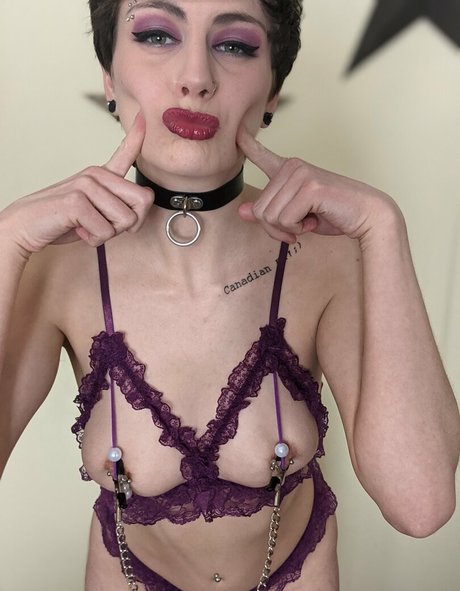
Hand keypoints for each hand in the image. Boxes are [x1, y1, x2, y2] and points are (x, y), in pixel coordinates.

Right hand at [0, 113, 153, 253]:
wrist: (25, 224)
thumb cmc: (63, 219)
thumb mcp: (94, 210)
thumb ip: (116, 206)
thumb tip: (141, 207)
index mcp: (101, 175)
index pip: (125, 152)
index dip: (137, 136)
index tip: (142, 116)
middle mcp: (96, 175)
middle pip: (143, 201)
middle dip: (130, 223)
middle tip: (105, 224)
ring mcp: (86, 184)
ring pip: (126, 220)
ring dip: (108, 233)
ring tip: (87, 225)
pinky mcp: (77, 200)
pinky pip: (106, 231)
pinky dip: (94, 239)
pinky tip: (78, 229)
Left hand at [236, 125, 397, 243]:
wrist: (367, 215)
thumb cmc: (332, 213)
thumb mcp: (295, 215)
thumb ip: (269, 213)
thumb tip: (241, 212)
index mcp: (289, 169)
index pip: (262, 156)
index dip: (249, 146)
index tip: (237, 134)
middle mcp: (292, 167)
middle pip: (259, 209)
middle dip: (274, 228)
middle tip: (296, 228)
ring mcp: (301, 175)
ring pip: (269, 216)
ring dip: (287, 229)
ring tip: (307, 222)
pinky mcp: (310, 187)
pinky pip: (285, 219)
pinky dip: (298, 229)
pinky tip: (313, 222)